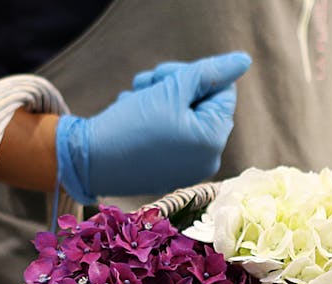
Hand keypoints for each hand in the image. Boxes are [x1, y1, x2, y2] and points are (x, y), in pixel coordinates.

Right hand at [55, 52, 250, 203]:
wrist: (89, 160)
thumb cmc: (130, 125)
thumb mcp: (171, 89)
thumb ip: (209, 73)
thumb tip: (243, 62)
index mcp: (213, 140)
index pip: (223, 92)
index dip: (194, 76)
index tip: (164, 77)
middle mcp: (206, 160)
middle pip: (204, 105)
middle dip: (175, 87)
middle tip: (145, 84)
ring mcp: (187, 170)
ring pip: (185, 118)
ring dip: (160, 99)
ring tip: (134, 99)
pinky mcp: (168, 173)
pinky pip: (172, 138)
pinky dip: (154, 122)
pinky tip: (132, 117)